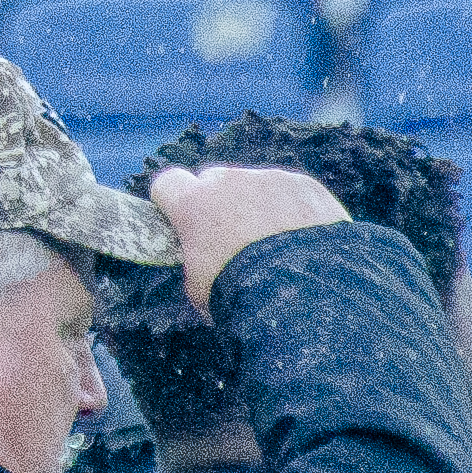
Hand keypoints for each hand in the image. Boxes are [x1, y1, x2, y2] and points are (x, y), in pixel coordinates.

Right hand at [145, 160, 349, 304]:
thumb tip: (200, 257)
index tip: (183, 220)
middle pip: (214, 181)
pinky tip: (304, 242)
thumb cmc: (240, 293)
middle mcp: (227, 181)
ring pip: (255, 186)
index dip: (173, 202)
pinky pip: (291, 193)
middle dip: (219, 203)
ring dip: (259, 207)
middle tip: (235, 239)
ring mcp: (268, 179)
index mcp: (192, 204)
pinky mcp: (303, 185)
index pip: (167, 183)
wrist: (302, 292)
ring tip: (278, 247)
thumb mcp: (198, 286)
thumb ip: (194, 258)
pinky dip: (294, 211)